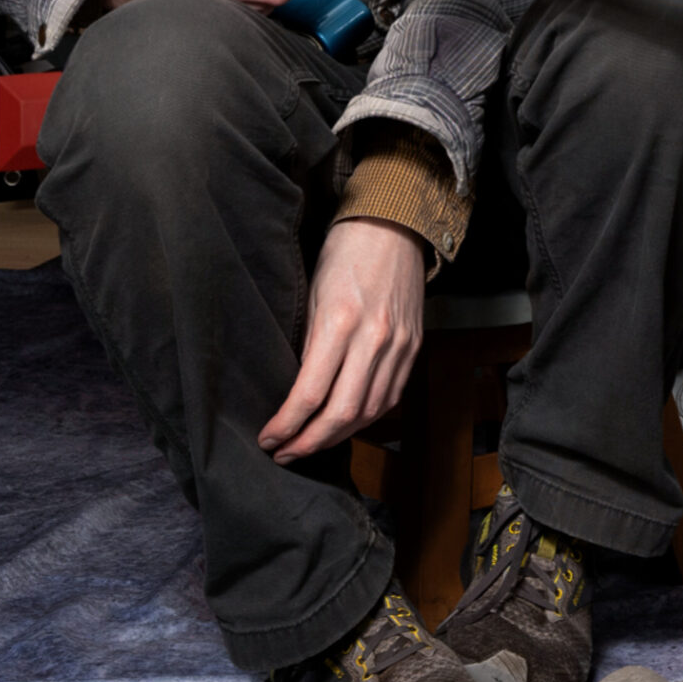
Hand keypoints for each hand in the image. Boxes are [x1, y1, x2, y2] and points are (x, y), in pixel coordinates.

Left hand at [259, 217, 427, 463]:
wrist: (394, 227)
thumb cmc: (344, 254)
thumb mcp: (313, 295)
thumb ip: (309, 345)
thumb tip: (296, 392)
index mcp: (341, 322)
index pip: (310, 393)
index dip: (287, 425)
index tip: (268, 438)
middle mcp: (375, 339)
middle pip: (343, 414)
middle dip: (310, 442)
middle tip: (285, 454)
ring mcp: (400, 346)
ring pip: (370, 412)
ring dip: (338, 437)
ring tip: (312, 444)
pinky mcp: (414, 347)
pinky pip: (391, 396)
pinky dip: (367, 417)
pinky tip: (346, 424)